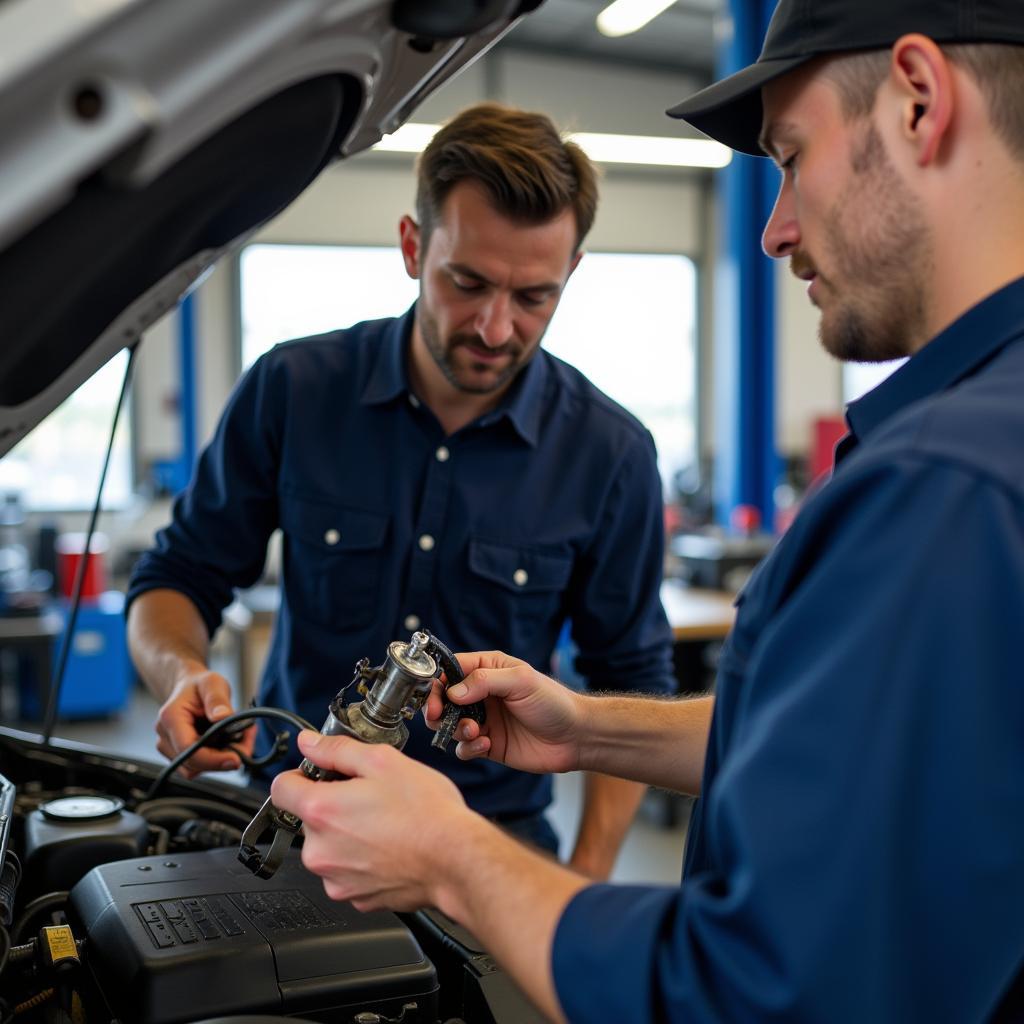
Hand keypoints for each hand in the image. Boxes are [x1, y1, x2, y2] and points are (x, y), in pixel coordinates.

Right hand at [154, 667, 254, 777]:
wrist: (187, 687)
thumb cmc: (198, 685)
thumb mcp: (212, 683)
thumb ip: (217, 699)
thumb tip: (223, 716)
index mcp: (171, 718)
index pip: (187, 748)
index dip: (212, 759)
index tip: (236, 758)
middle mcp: (165, 737)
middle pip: (193, 763)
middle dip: (223, 759)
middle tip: (248, 744)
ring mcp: (170, 748)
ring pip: (197, 768)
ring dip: (222, 759)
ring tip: (241, 739)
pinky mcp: (179, 755)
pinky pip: (199, 766)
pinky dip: (217, 759)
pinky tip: (230, 743)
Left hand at [271, 731, 474, 911]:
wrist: (455, 860)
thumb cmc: (427, 813)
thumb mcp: (383, 762)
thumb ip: (337, 750)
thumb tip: (309, 743)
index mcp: (321, 811)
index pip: (280, 788)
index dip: (300, 775)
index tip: (320, 775)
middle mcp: (320, 850)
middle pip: (309, 819)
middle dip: (332, 805)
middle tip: (369, 798)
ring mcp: (335, 879)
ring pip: (329, 847)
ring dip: (347, 835)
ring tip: (385, 824)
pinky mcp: (354, 898)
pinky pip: (347, 872)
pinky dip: (362, 860)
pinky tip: (389, 847)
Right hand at [425, 651, 583, 774]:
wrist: (575, 737)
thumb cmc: (553, 702)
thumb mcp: (521, 681)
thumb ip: (485, 681)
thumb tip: (453, 692)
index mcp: (489, 670)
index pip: (451, 670)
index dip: (437, 682)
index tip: (433, 696)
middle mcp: (482, 694)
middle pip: (443, 698)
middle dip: (436, 709)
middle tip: (437, 717)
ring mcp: (484, 720)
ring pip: (449, 724)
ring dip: (454, 729)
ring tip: (474, 731)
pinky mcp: (488, 744)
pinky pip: (464, 748)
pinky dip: (468, 748)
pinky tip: (486, 745)